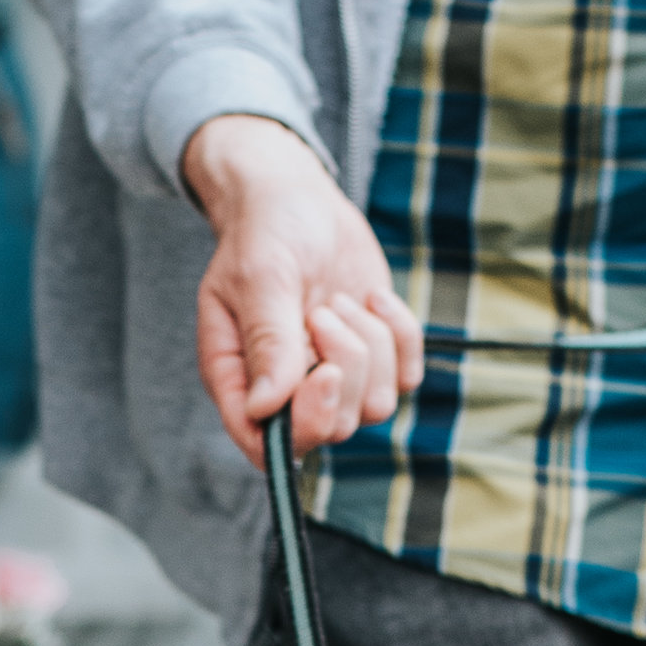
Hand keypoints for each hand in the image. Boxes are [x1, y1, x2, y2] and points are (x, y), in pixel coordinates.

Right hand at [182, 113, 423, 463]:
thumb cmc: (265, 233)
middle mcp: (285, 393)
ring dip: (370, 347)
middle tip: (324, 310)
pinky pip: (406, 378)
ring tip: (341, 301)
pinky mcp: (374, 362)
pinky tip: (374, 299)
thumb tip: (265, 408)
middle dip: (344, 365)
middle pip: (334, 428)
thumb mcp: (261, 278)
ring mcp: (334, 381)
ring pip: (375, 407)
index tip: (326, 372)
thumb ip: (267, 342)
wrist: (296, 200)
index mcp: (239, 382)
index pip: (267, 445)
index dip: (305, 424)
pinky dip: (400, 335)